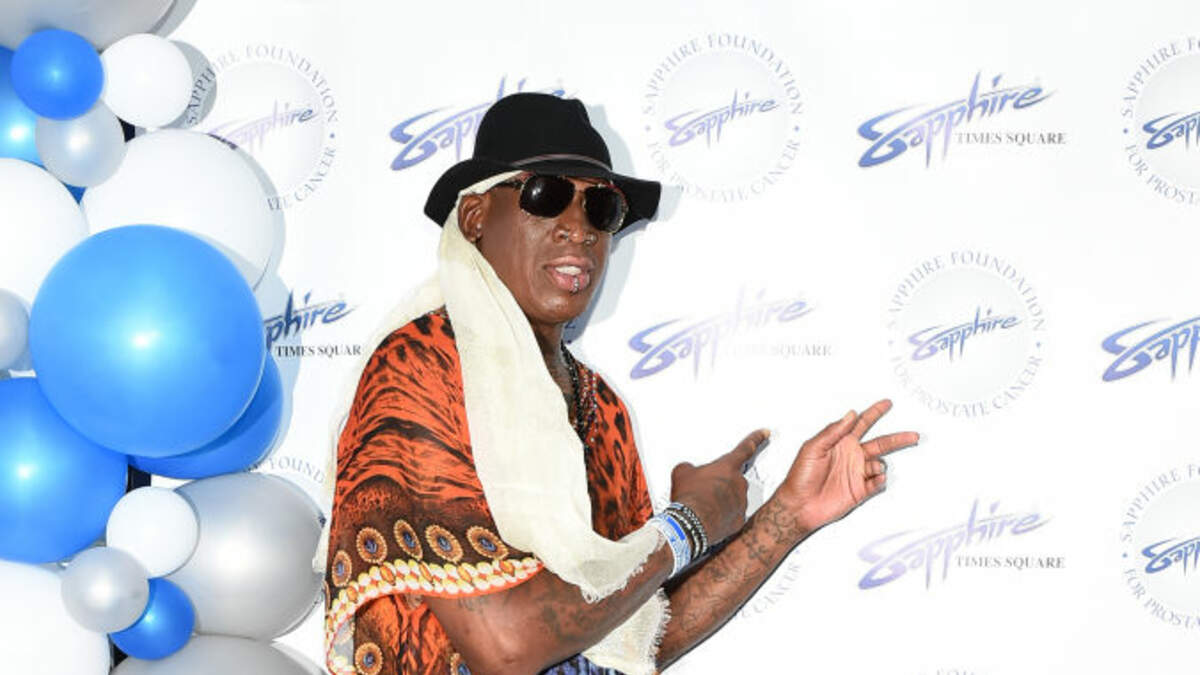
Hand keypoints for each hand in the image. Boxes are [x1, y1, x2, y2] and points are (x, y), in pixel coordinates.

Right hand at [669, 429, 768, 544]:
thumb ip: (690, 467)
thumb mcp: (682, 472)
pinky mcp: (738, 521)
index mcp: (727, 466)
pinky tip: (708, 518)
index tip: (765, 433)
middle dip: (721, 484)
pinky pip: (731, 516)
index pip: (745, 448)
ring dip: (721, 501)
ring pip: (733, 498)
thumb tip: (688, 471)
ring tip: (703, 506)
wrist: (691, 523)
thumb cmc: (690, 497)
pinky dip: (722, 517)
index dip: (756, 439)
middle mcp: (739, 483)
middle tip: (704, 491)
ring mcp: (741, 503)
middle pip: (733, 479)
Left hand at [776, 400, 917, 535]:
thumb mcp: (813, 448)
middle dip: (897, 438)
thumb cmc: (800, 475)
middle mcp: (852, 456)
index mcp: (841, 442)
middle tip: (913, 435)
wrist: (800, 504)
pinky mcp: (860, 491)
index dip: (874, 413)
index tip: (887, 403)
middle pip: (880, 443)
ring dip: (880, 465)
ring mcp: (857, 473)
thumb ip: (832, 432)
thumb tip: (850, 414)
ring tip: (873, 468)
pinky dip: (879, 481)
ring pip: (880, 464)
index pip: (861, 423)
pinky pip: (877, 484)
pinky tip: (876, 479)